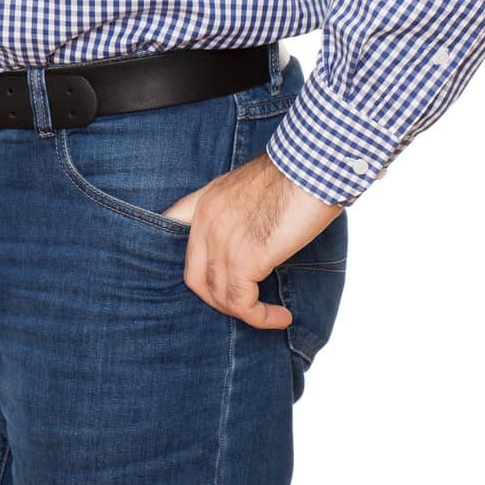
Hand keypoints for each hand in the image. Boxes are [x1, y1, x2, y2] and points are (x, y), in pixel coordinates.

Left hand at [159, 149, 343, 327]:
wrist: (312, 166)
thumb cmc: (295, 175)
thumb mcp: (251, 188)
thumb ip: (238, 214)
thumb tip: (250, 244)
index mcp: (206, 200)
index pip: (172, 231)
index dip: (187, 260)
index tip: (208, 281)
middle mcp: (206, 220)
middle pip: (195, 278)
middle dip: (218, 299)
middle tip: (246, 303)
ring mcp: (221, 240)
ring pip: (220, 296)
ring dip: (246, 313)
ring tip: (272, 316)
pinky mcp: (244, 258)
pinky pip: (242, 303)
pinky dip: (261, 318)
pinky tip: (280, 317)